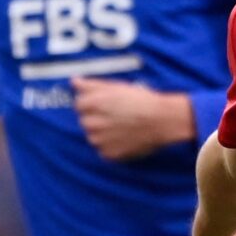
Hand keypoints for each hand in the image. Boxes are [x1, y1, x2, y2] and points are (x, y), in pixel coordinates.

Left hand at [71, 77, 193, 161]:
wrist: (161, 120)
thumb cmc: (140, 101)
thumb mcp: (116, 87)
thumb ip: (91, 85)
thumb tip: (74, 81)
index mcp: (91, 104)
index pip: (79, 104)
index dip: (94, 103)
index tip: (107, 105)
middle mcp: (92, 124)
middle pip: (86, 121)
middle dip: (97, 119)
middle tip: (117, 116)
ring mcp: (100, 141)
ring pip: (94, 137)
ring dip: (104, 133)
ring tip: (122, 127)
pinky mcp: (109, 154)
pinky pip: (104, 150)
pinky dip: (112, 146)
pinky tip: (125, 137)